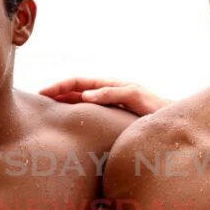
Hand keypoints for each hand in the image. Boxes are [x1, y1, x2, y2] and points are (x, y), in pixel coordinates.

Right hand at [40, 78, 170, 116]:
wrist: (173, 123)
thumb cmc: (158, 109)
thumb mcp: (136, 98)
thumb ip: (113, 94)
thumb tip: (85, 95)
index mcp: (111, 85)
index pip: (78, 82)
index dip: (59, 86)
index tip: (42, 93)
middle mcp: (108, 94)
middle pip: (76, 92)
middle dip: (56, 95)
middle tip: (36, 104)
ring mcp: (109, 107)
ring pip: (80, 104)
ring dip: (63, 106)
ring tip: (46, 114)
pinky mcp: (112, 120)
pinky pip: (89, 116)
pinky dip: (76, 118)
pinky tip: (69, 127)